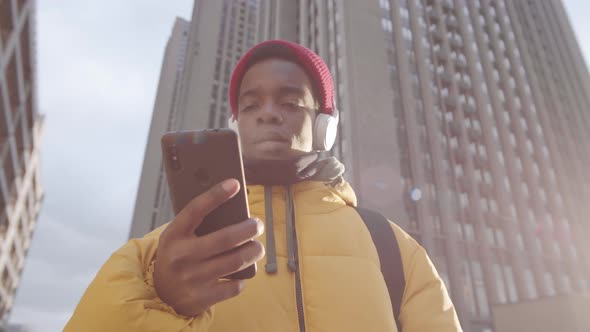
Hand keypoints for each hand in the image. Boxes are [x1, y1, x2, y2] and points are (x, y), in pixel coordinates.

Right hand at [153, 179, 264, 316]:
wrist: (160, 293)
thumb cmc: (177, 256)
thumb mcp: (178, 236)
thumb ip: (198, 223)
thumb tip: (232, 204)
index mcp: (173, 235)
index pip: (196, 209)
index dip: (216, 195)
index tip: (234, 184)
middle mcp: (181, 256)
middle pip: (226, 238)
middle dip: (249, 229)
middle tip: (257, 224)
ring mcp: (191, 279)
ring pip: (235, 261)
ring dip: (253, 251)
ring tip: (257, 246)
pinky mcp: (201, 298)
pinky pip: (234, 285)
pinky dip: (243, 277)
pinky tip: (242, 272)